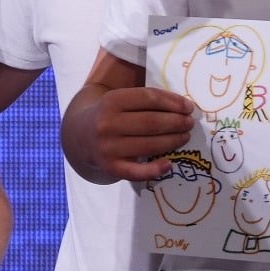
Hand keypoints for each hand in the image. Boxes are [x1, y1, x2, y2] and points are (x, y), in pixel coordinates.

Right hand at [68, 87, 196, 182]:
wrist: (80, 138)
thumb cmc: (108, 115)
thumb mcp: (118, 100)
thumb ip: (145, 100)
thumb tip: (183, 107)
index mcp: (111, 101)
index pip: (148, 98)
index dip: (172, 102)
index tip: (189, 107)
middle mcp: (107, 124)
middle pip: (151, 122)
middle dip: (176, 122)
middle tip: (189, 123)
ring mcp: (108, 147)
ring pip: (149, 145)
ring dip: (173, 141)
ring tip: (184, 136)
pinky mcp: (111, 167)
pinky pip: (137, 172)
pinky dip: (155, 169)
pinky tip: (169, 164)